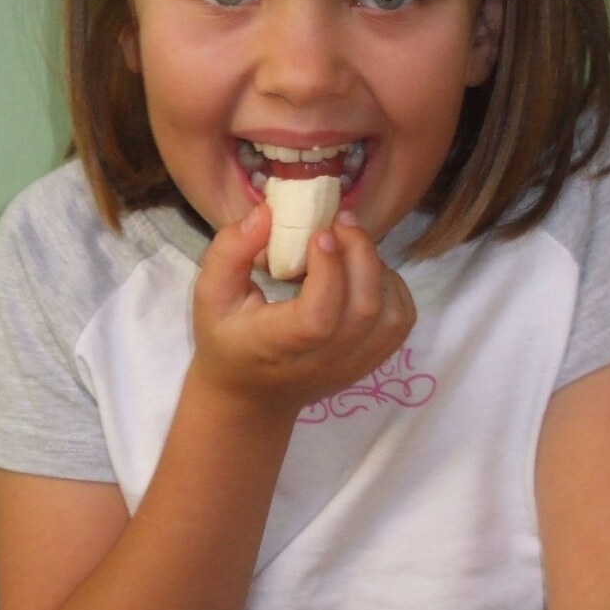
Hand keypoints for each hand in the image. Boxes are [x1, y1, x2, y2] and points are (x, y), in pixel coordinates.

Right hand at [190, 203, 415, 417]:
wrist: (250, 395)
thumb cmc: (227, 338)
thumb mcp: (210, 294)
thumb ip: (230, 252)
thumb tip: (267, 213)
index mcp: (277, 345)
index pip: (318, 318)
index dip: (329, 272)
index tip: (319, 233)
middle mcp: (321, 361)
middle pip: (364, 310)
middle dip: (361, 253)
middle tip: (342, 219)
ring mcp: (352, 365)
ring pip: (390, 314)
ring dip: (378, 267)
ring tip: (351, 244)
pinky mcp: (370, 362)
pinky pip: (399, 321)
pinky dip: (392, 287)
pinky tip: (364, 271)